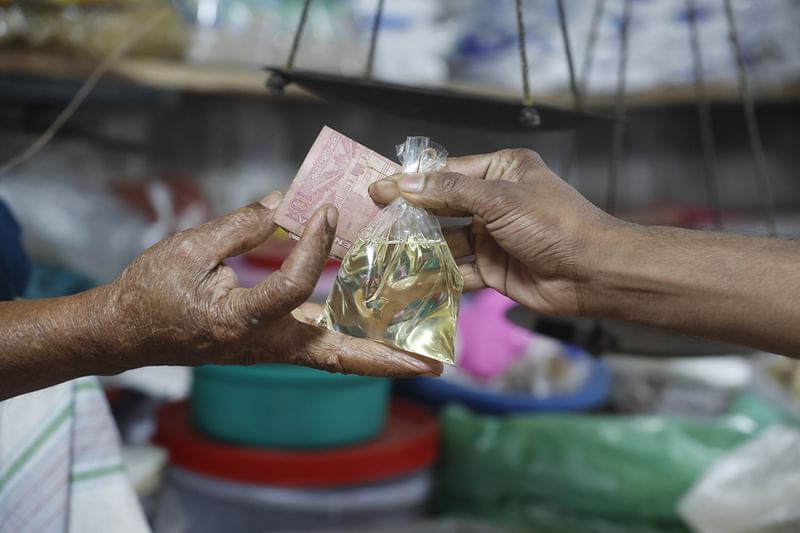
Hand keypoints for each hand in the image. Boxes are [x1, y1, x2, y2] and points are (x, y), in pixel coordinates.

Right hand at [99, 192, 441, 376]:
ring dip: (378, 357)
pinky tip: (377, 329)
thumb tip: (287, 202)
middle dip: (386, 359)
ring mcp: (269, 349)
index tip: (325, 211)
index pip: (294, 287)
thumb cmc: (150, 292)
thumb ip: (242, 225)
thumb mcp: (189, 248)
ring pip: (334, 357)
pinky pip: (319, 347)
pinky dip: (351, 341)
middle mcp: (263, 343)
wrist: (126, 332)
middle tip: (433, 364)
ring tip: (421, 356)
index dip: (312, 246)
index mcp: (239, 319)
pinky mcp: (269, 345)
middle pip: (336, 356)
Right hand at [369, 149, 618, 315]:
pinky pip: (458, 271)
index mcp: (502, 171)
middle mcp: (495, 202)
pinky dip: (438, 277)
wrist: (594, 273)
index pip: (446, 173)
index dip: (411, 182)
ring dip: (421, 250)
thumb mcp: (500, 199)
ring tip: (386, 254)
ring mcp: (493, 237)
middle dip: (411, 217)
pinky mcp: (494, 269)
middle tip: (373, 223)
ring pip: (447, 242)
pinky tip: (412, 280)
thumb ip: (450, 193)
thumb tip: (405, 184)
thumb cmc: (555, 224)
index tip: (377, 189)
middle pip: (442, 208)